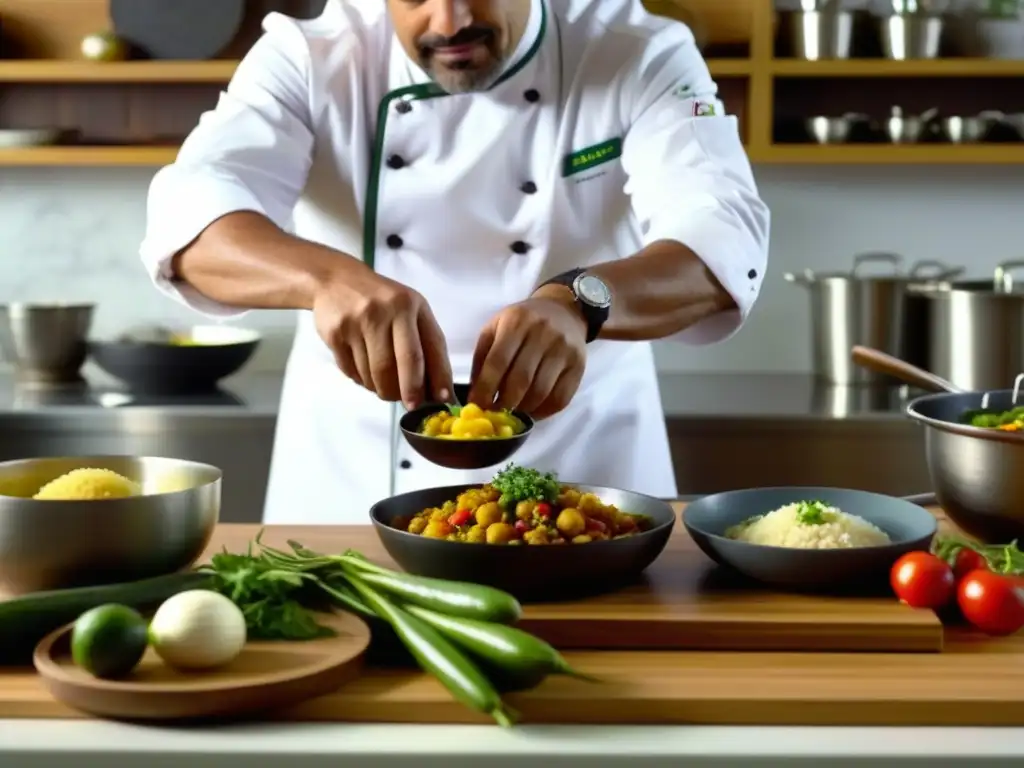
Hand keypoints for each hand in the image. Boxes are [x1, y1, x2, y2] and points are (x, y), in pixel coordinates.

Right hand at [312, 265, 452, 408]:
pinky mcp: (335, 334)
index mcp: (410, 305)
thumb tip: (439, 391)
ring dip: (382, 389)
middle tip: (410, 404)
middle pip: (398, 366)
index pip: (427, 350)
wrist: (335, 280)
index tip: (442, 400)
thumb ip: (426, 345)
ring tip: (386, 386)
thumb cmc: (383, 301)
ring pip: (374, 374)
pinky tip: (366, 373)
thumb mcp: (410, 311)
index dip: (436, 379)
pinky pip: (352, 371)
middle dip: (407, 393)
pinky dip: (362, 381)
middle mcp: (385, 311)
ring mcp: (358, 322)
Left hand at [468, 293, 586, 418]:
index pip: (498, 361)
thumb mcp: (496, 327)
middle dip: (504, 403)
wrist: (563, 311)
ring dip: (523, 409)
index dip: (485, 388)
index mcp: (516, 322)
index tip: (477, 405)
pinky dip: (543, 411)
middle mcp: (542, 334)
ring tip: (512, 413)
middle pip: (520, 379)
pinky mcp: (578, 366)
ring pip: (540, 392)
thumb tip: (476, 393)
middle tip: (494, 414)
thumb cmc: (522, 322)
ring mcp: (563, 350)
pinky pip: (561, 398)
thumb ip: (483, 357)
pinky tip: (532, 412)